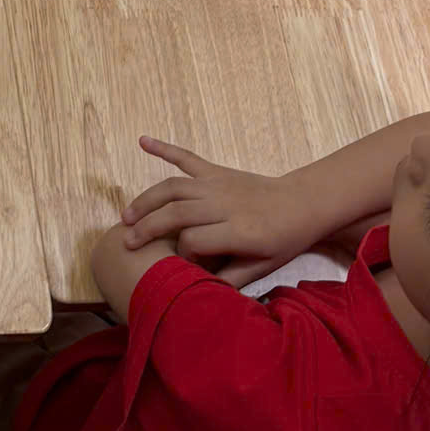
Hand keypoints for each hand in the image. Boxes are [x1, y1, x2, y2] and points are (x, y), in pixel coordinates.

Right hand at [118, 138, 320, 285]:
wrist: (302, 203)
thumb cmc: (282, 240)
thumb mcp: (263, 268)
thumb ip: (230, 279)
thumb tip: (198, 289)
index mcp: (239, 230)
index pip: (194, 240)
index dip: (182, 253)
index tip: (183, 263)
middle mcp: (224, 203)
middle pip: (176, 211)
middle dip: (148, 227)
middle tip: (127, 243)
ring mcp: (218, 183)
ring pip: (173, 187)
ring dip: (146, 199)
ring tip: (126, 216)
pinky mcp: (217, 171)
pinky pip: (187, 158)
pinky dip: (164, 148)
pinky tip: (143, 141)